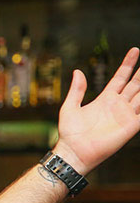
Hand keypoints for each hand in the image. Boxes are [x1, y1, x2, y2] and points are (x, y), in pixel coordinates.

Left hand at [54, 47, 139, 172]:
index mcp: (104, 99)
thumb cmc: (69, 133)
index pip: (120, 78)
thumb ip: (76, 90)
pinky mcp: (131, 126)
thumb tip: (77, 71)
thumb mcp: (69, 107)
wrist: (74, 152)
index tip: (135, 51)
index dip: (128, 64)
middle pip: (135, 84)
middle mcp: (117, 106)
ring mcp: (125, 115)